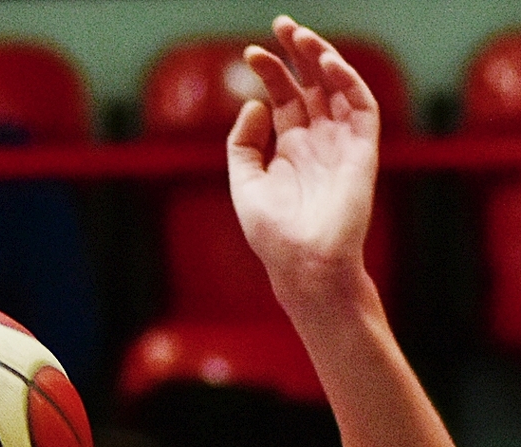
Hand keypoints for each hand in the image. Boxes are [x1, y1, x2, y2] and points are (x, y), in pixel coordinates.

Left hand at [227, 17, 378, 295]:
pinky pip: (361, 107)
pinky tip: (327, 64)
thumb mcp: (244, 183)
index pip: (284, 97)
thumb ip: (243, 143)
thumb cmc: (273, 233)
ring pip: (337, 89)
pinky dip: (348, 82)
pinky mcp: (363, 151)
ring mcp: (342, 143)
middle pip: (311, 85)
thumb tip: (254, 102)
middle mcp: (318, 140)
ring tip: (300, 35)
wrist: (302, 263)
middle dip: (297, 54)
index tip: (249, 54)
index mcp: (290, 147)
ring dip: (322, 59)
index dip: (270, 73)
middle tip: (281, 24)